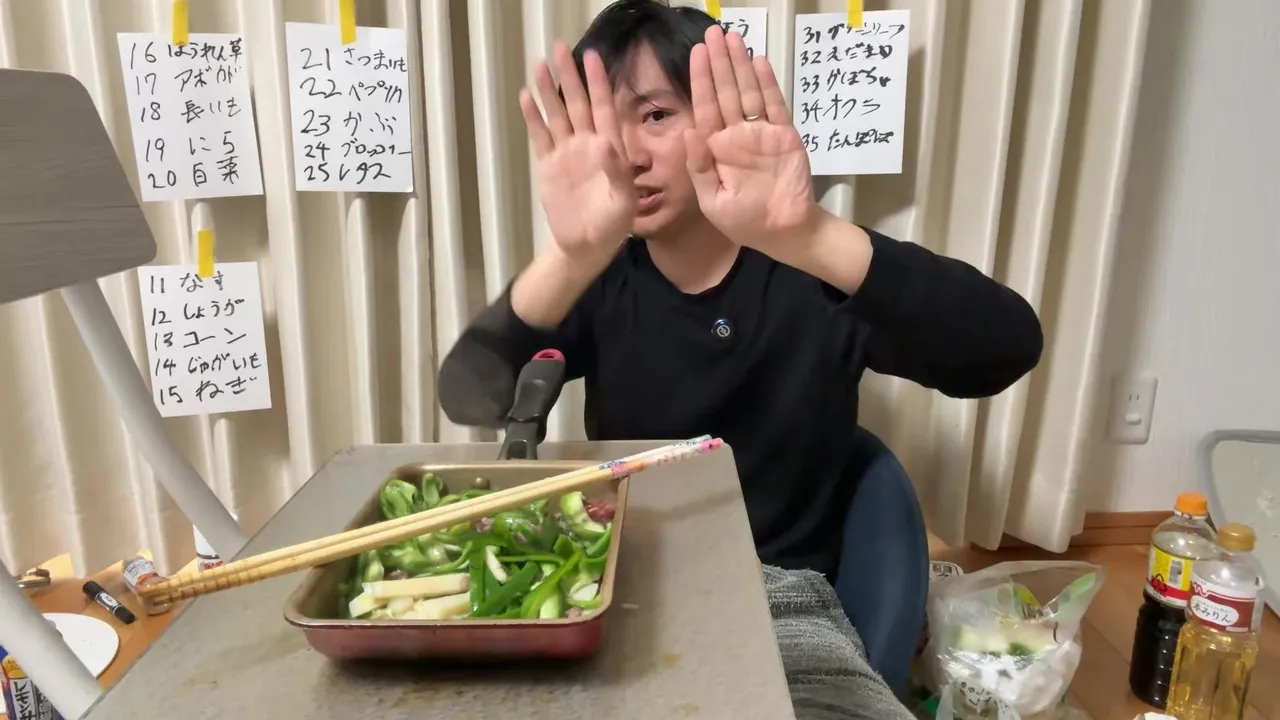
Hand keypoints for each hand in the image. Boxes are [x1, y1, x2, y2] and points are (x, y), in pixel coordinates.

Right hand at [520, 43, 634, 270]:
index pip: (604, 108)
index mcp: (611, 149)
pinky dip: (534, 118)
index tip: (593, 57)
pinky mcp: (549, 165)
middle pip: (578, 103)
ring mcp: (567, 153)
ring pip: (557, 115)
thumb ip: (619, 175)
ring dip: (550, 90)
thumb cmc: (612, 226)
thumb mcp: (625, 203)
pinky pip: (541, 137)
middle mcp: (588, 144)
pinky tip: (527, 98)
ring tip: (540, 64)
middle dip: (570, 76)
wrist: (587, 246)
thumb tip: (607, 147)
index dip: (598, 83)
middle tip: (559, 47)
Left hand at [683, 26, 819, 253]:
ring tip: (733, 38)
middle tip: (713, 33)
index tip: (696, 54)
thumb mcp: (712, 201)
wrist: (783, 233)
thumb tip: (688, 132)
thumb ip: (699, 168)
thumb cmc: (744, 222)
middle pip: (725, 92)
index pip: (705, 108)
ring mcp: (760, 133)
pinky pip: (774, 105)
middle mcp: (736, 135)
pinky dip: (766, 85)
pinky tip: (758, 63)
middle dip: (719, 63)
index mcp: (716, 150)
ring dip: (740, 66)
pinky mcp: (784, 136)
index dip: (700, 81)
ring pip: (748, 92)